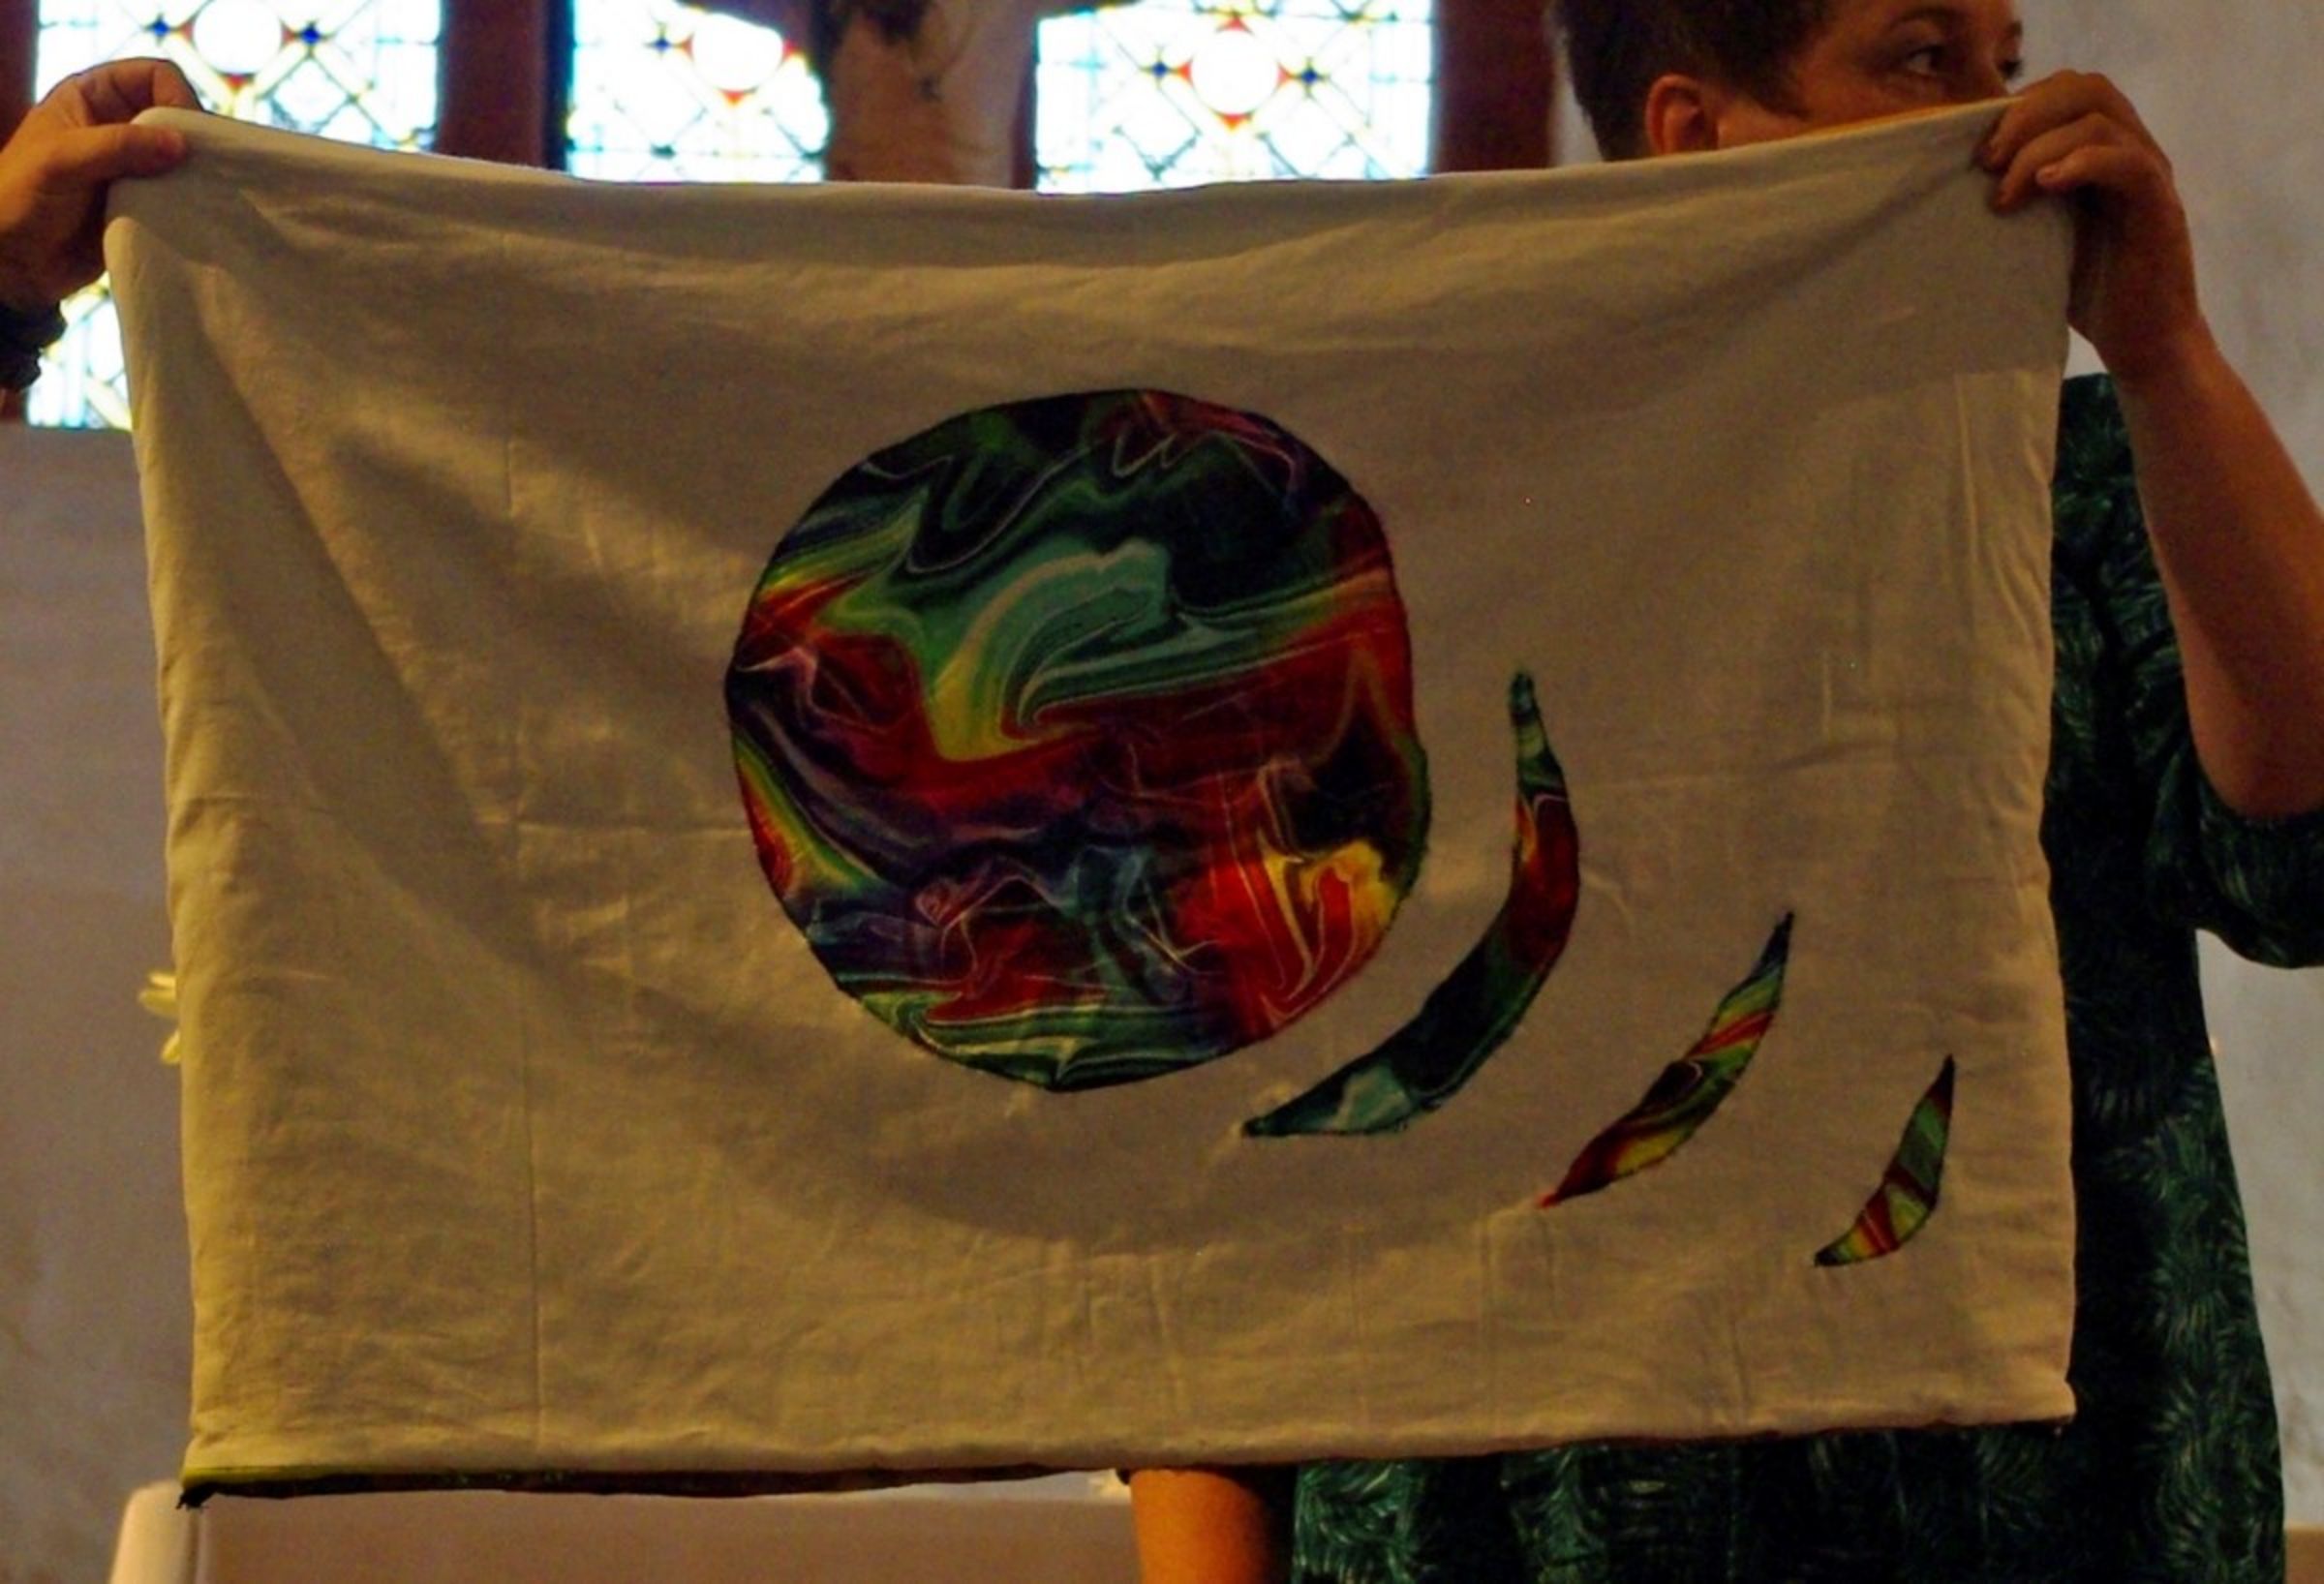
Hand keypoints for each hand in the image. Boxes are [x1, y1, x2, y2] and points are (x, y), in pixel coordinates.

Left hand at [0, 59, 200, 312]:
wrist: (13, 261)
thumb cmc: (19, 198)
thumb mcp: (61, 160)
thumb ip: (118, 146)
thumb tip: (181, 144)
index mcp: (92, 97)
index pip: (153, 76)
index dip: (176, 96)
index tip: (187, 136)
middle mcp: (116, 124)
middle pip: (176, 115)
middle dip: (193, 138)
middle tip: (205, 170)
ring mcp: (132, 165)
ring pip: (182, 155)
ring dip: (195, 173)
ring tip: (203, 194)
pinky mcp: (142, 201)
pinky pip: (178, 192)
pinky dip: (190, 200)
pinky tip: (194, 212)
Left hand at [1979, 71, 2208, 388]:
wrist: (2141, 344)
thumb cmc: (2082, 293)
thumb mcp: (2034, 237)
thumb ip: (2013, 199)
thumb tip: (1944, 188)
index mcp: (2097, 151)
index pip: (2065, 90)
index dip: (2018, 106)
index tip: (1973, 150)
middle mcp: (2128, 151)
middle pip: (2085, 88)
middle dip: (2026, 114)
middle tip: (1985, 162)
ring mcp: (2148, 175)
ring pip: (2101, 118)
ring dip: (2042, 145)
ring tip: (2006, 192)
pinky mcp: (2161, 206)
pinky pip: (2128, 162)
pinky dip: (2084, 162)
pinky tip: (2047, 186)